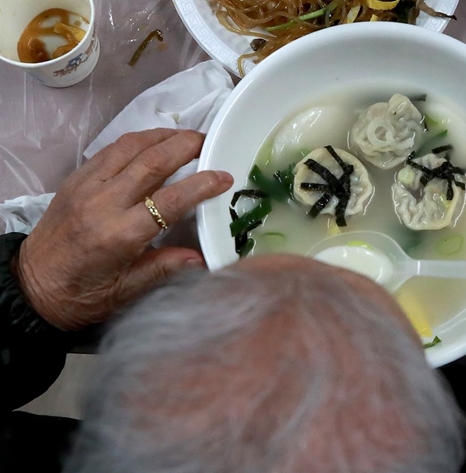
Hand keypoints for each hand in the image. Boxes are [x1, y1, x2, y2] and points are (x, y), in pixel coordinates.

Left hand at [15, 129, 232, 331]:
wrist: (30, 287)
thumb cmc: (82, 295)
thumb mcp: (126, 291)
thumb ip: (164, 269)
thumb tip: (202, 258)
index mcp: (118, 236)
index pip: (169, 200)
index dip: (201, 185)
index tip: (224, 176)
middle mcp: (102, 204)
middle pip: (152, 162)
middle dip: (186, 145)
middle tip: (211, 142)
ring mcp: (86, 187)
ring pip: (131, 147)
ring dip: (163, 136)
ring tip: (188, 137)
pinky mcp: (76, 179)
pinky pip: (111, 149)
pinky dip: (139, 141)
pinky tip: (155, 143)